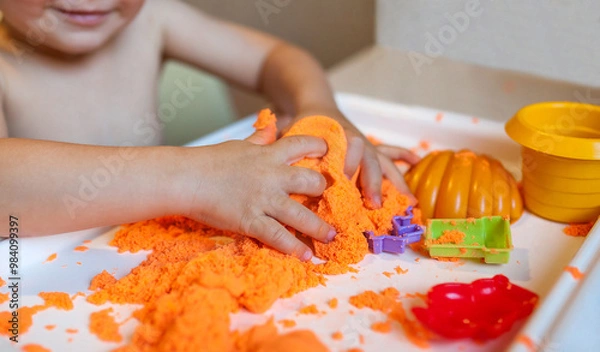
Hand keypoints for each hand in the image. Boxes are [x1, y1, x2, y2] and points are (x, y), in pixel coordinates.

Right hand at [181, 134, 335, 260]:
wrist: (186, 178)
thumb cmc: (209, 161)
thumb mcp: (239, 145)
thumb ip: (259, 139)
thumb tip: (271, 127)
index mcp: (268, 155)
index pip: (303, 144)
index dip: (320, 147)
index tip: (329, 152)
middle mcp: (272, 176)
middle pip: (312, 182)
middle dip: (323, 191)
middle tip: (328, 200)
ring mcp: (263, 200)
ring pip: (301, 215)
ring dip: (320, 228)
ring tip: (331, 237)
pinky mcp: (251, 220)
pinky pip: (278, 237)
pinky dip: (294, 248)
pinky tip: (307, 256)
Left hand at [288, 109, 419, 207]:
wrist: (313, 100)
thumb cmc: (301, 121)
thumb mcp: (291, 131)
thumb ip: (283, 142)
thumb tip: (271, 143)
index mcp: (338, 136)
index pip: (349, 148)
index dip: (349, 163)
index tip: (345, 180)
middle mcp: (356, 140)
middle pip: (371, 159)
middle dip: (374, 181)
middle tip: (374, 203)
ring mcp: (366, 145)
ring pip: (385, 161)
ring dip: (396, 180)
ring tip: (410, 201)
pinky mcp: (370, 149)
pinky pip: (391, 153)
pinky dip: (404, 159)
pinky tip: (417, 168)